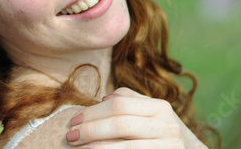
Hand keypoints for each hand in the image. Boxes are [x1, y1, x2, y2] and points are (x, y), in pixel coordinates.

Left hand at [65, 87, 207, 148]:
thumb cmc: (163, 135)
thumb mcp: (153, 114)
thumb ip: (130, 101)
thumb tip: (104, 97)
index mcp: (160, 108)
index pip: (119, 105)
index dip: (93, 112)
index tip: (74, 120)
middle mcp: (167, 127)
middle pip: (120, 124)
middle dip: (91, 130)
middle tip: (70, 136)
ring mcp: (169, 148)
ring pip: (125, 147)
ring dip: (97, 147)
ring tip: (78, 148)